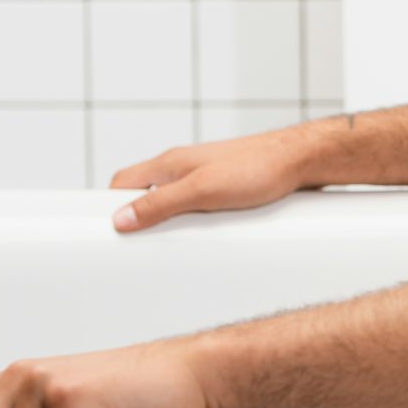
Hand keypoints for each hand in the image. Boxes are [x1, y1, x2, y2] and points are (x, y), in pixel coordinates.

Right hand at [108, 123, 327, 231]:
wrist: (302, 160)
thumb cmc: (257, 168)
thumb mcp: (201, 191)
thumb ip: (160, 203)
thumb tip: (120, 219)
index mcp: (170, 163)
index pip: (123, 182)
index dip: (109, 206)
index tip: (105, 231)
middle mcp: (184, 167)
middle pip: (147, 194)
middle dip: (140, 220)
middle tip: (139, 247)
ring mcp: (206, 175)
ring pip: (174, 202)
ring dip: (170, 223)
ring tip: (171, 247)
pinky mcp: (228, 186)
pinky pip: (200, 207)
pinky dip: (195, 223)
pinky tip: (206, 239)